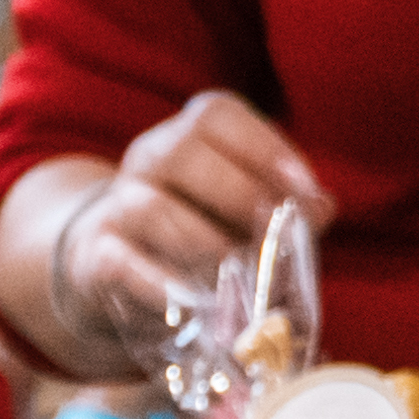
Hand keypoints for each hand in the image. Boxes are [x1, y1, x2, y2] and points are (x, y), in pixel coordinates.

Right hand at [33, 95, 333, 370]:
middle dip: (237, 192)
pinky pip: (118, 261)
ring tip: (238, 274)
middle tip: (273, 231)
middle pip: (181, 151)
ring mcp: (117, 206)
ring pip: (150, 206)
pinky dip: (158, 283)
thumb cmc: (201, 231)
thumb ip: (286, 207)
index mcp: (189, 136)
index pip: (217, 116)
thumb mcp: (245, 212)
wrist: (119, 266)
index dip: (264, 147)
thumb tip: (323, 208)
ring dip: (203, 241)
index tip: (304, 192)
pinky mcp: (95, 257)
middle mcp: (148, 159)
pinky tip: (192, 302)